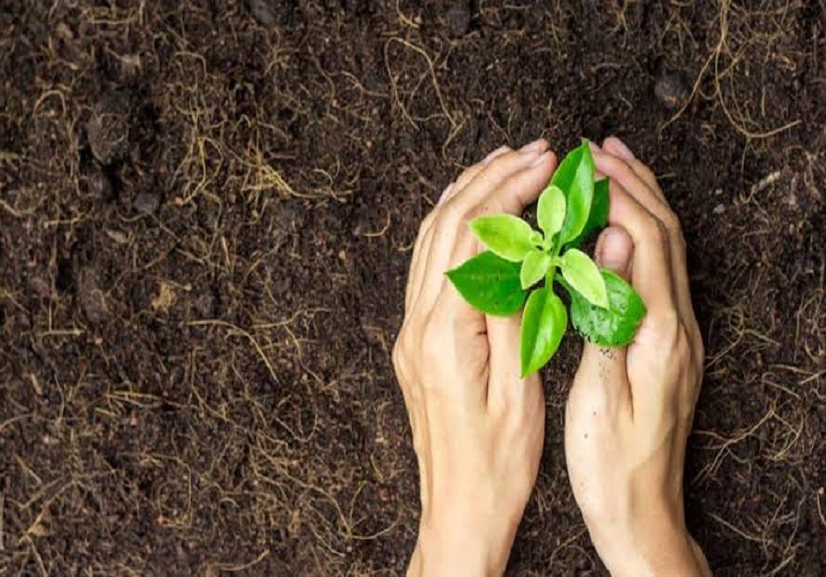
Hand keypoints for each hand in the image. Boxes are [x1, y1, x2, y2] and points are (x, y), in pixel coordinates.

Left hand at [393, 140, 556, 576]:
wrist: (458, 507)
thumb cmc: (497, 463)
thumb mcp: (519, 388)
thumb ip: (513, 314)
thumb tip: (522, 250)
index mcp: (443, 334)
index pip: (474, 237)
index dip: (511, 191)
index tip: (546, 164)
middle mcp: (416, 324)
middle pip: (445, 227)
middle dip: (489, 179)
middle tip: (531, 150)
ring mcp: (410, 331)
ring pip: (430, 241)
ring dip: (467, 196)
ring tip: (504, 164)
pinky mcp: (416, 339)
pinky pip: (429, 266)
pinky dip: (455, 230)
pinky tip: (477, 217)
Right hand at [564, 138, 710, 575]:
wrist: (642, 512)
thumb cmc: (610, 463)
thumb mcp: (602, 393)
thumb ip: (612, 314)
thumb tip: (616, 241)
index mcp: (660, 334)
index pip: (644, 241)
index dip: (618, 194)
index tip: (586, 161)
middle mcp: (677, 327)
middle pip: (664, 235)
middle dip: (635, 183)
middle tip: (600, 148)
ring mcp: (676, 335)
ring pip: (665, 250)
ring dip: (640, 203)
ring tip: (610, 170)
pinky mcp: (666, 345)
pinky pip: (656, 272)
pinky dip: (636, 236)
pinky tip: (612, 230)